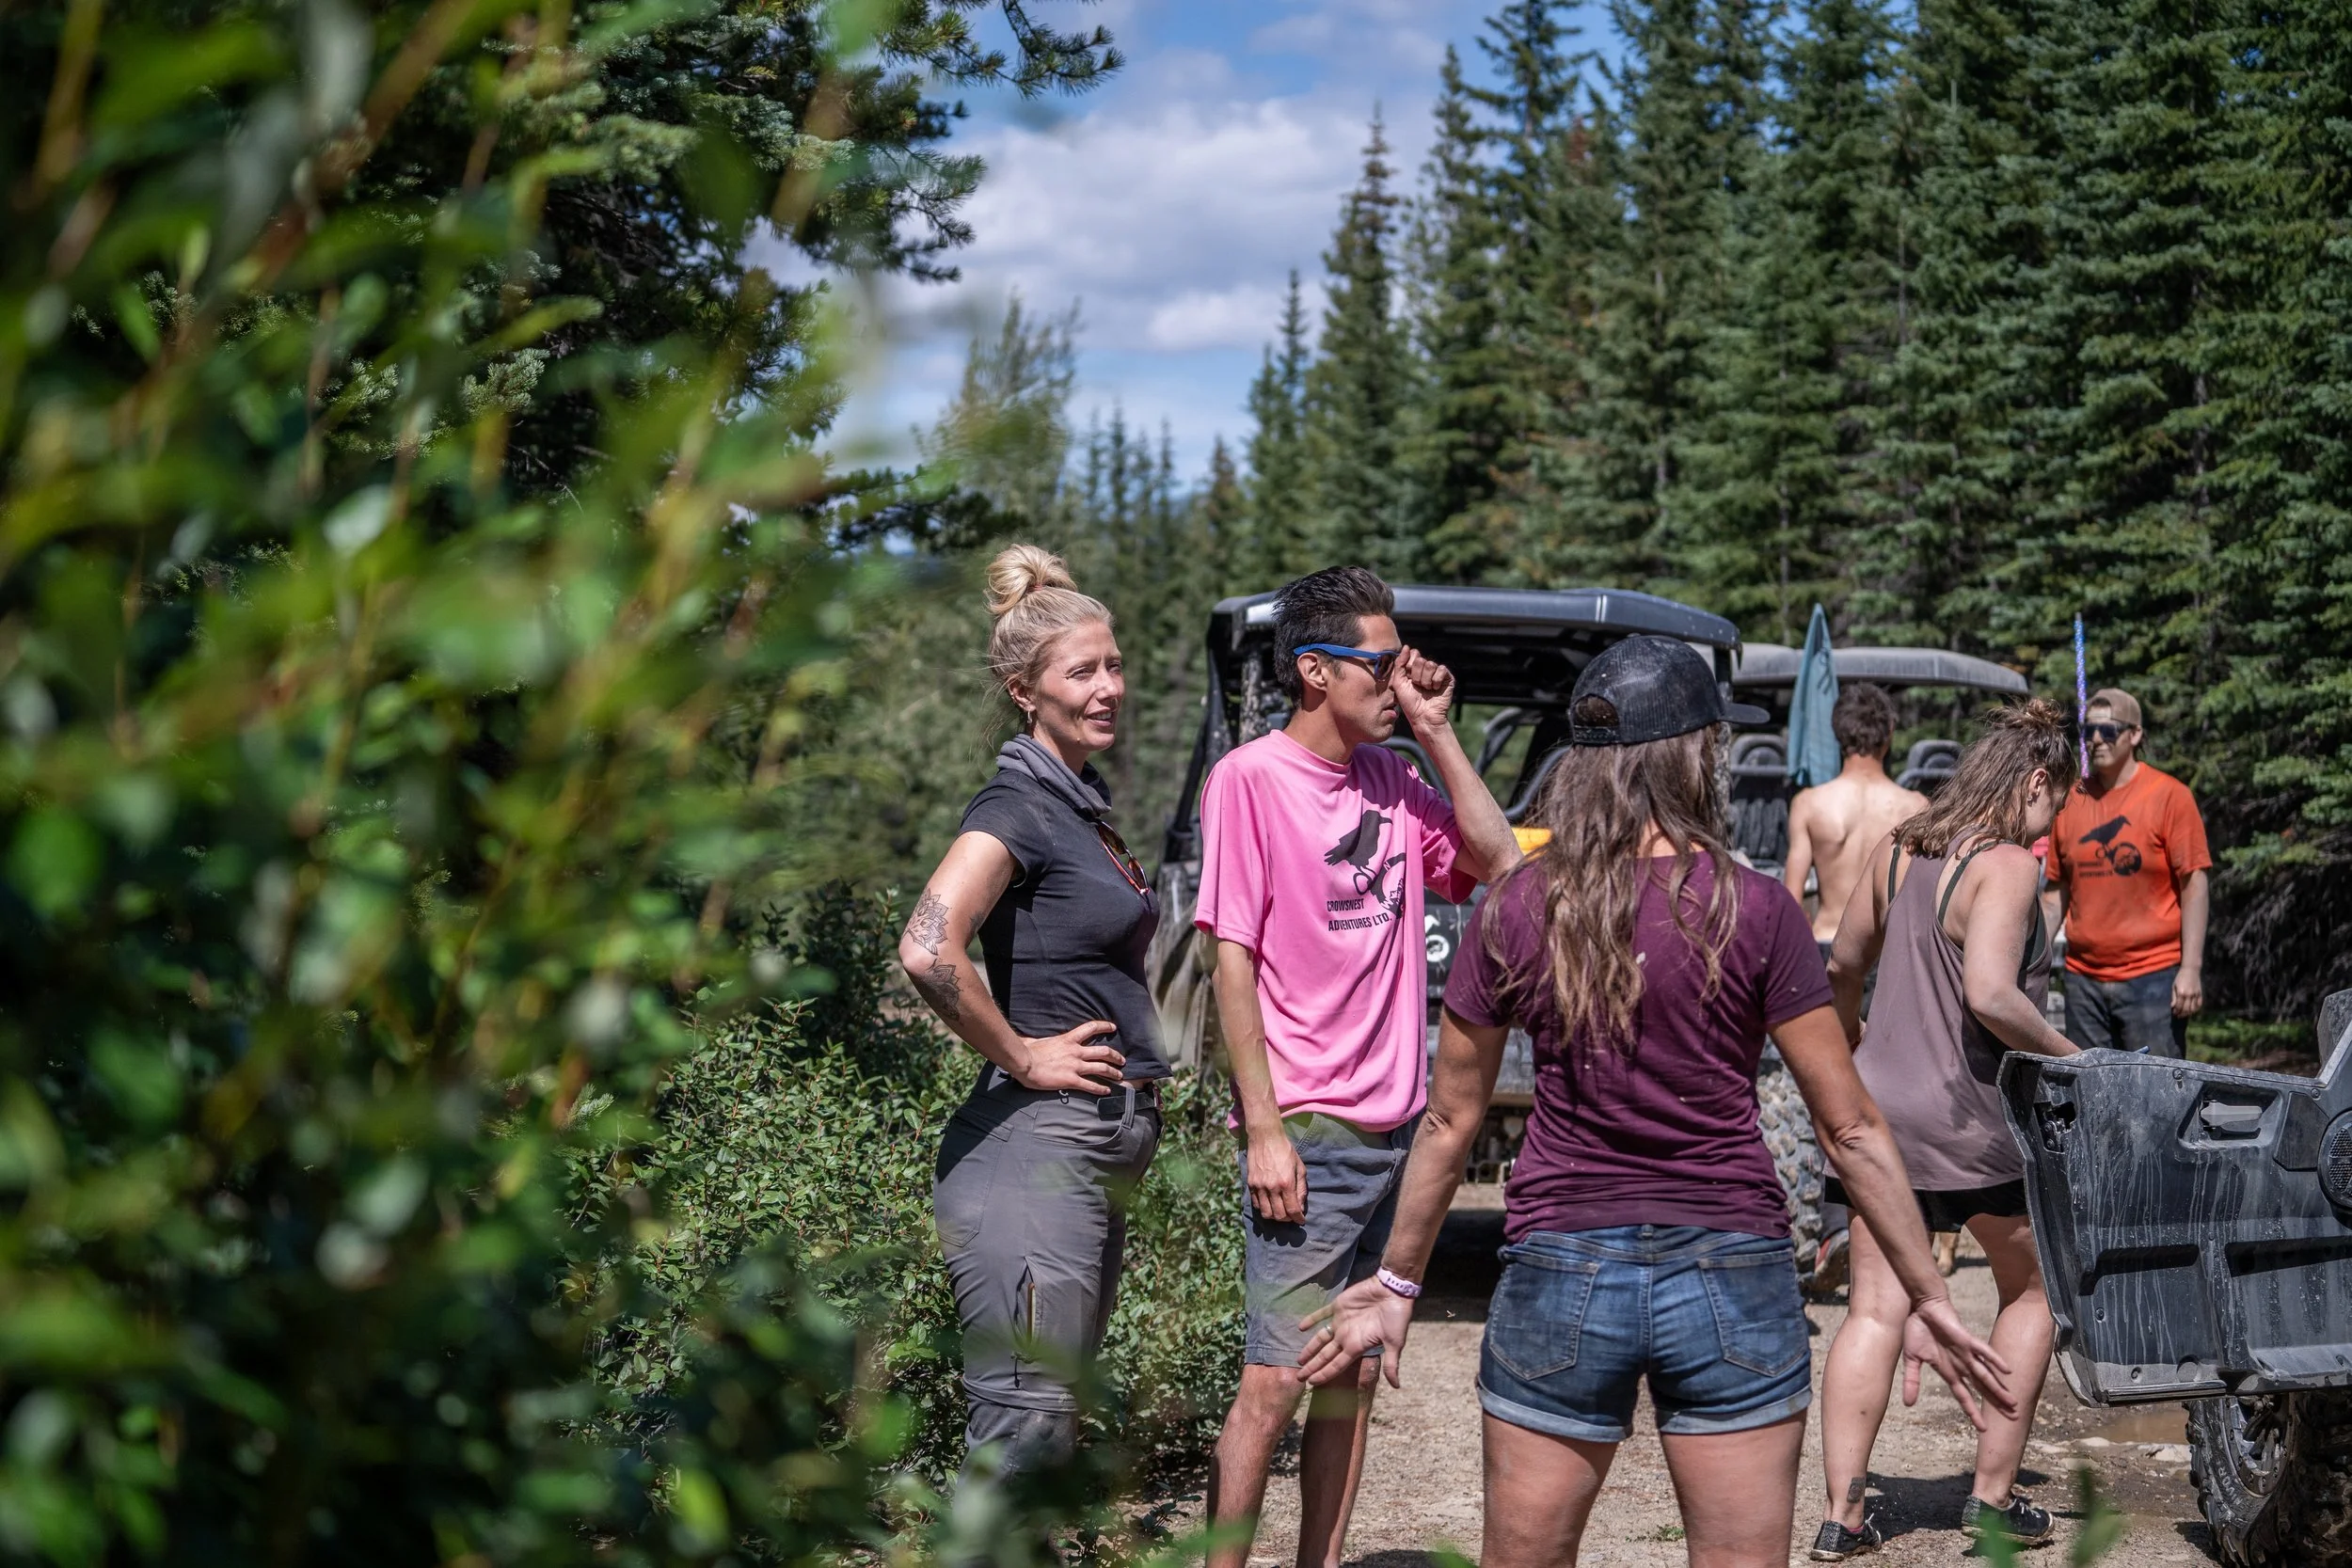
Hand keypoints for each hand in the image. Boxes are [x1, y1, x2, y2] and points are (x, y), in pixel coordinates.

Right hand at [1012, 1020, 1123, 1094]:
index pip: (1091, 1028)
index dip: (1105, 1026)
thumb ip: (1037, 1040)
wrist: (1024, 1063)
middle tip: (1122, 1060)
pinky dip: (1101, 1088)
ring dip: (1113, 1073)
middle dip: (1115, 1056)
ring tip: (1120, 1076)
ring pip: (1101, 1068)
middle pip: (1103, 1052)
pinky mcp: (1072, 1080)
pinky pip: (1091, 1085)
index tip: (1113, 1027)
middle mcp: (1076, 1052)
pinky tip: (1106, 1091)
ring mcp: (1075, 1066)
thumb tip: (1027, 1040)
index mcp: (1068, 1040)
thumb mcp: (1036, 1040)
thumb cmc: (1027, 1051)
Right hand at [1245, 1129, 1307, 1223]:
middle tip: (1292, 1216)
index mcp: (1286, 1183)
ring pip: (1266, 1213)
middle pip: (1279, 1215)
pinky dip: (1264, 1208)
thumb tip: (1301, 1206)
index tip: (1301, 1221)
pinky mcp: (1250, 1184)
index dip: (1298, 1219)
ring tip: (1281, 1212)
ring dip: (1275, 1216)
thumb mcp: (1300, 1168)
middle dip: (1288, 1219)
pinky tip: (1270, 1204)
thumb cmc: (1285, 1151)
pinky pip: (1256, 1204)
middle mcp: (1272, 1187)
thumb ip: (1301, 1189)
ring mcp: (1259, 1186)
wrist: (1265, 1137)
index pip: (1292, 1210)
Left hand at [1299, 1275, 1414, 1387]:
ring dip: (1309, 1348)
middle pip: (1325, 1355)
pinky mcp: (1338, 1306)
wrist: (1393, 1291)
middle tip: (1299, 1377)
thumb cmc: (1395, 1318)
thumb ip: (1391, 1364)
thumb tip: (1397, 1386)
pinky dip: (1311, 1319)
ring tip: (1298, 1359)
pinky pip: (1321, 1314)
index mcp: (1357, 1346)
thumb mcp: (1395, 1343)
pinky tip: (1300, 1327)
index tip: (1311, 1383)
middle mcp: (1346, 1336)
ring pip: (1320, 1338)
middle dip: (1313, 1366)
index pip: (1336, 1365)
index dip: (1324, 1374)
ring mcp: (1341, 1321)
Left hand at [1388, 647, 1455, 734]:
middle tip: (1418, 687)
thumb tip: (1407, 646)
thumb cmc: (1409, 702)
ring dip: (1425, 680)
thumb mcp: (1399, 682)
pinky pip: (1442, 669)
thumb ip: (1400, 663)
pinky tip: (1435, 689)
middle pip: (1420, 659)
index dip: (1409, 666)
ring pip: (1430, 664)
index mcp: (1414, 668)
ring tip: (1426, 690)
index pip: (1413, 653)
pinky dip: (1436, 681)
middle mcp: (1426, 669)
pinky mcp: (1448, 678)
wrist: (1423, 717)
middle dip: (1416, 675)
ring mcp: (1437, 673)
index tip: (1408, 679)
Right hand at [1898, 1296, 2016, 1430]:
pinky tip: (2008, 1371)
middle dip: (1997, 1404)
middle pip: (1982, 1388)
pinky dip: (1994, 1360)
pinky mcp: (1965, 1340)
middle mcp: (1961, 1365)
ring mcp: (1965, 1353)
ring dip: (1999, 1389)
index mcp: (1948, 1371)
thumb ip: (1912, 1380)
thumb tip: (1908, 1404)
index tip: (1984, 1428)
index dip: (1973, 1412)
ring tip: (2013, 1404)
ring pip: (1985, 1375)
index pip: (1964, 1396)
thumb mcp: (1911, 1359)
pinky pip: (1983, 1351)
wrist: (1920, 1307)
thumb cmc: (1917, 1330)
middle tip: (2013, 1419)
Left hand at [2173, 966, 2203, 1017]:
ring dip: (2188, 1013)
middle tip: (2178, 1016)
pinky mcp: (2200, 994)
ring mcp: (2196, 995)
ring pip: (2193, 1008)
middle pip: (2186, 1009)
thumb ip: (2174, 997)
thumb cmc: (2180, 978)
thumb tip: (2172, 1006)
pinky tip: (2192, 1011)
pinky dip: (2196, 1009)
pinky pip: (2199, 1004)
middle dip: (2182, 1014)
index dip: (2176, 1011)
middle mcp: (2189, 995)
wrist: (2191, 970)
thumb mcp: (2174, 986)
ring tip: (2184, 1014)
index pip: (2179, 1006)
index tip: (2174, 1013)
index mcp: (2181, 993)